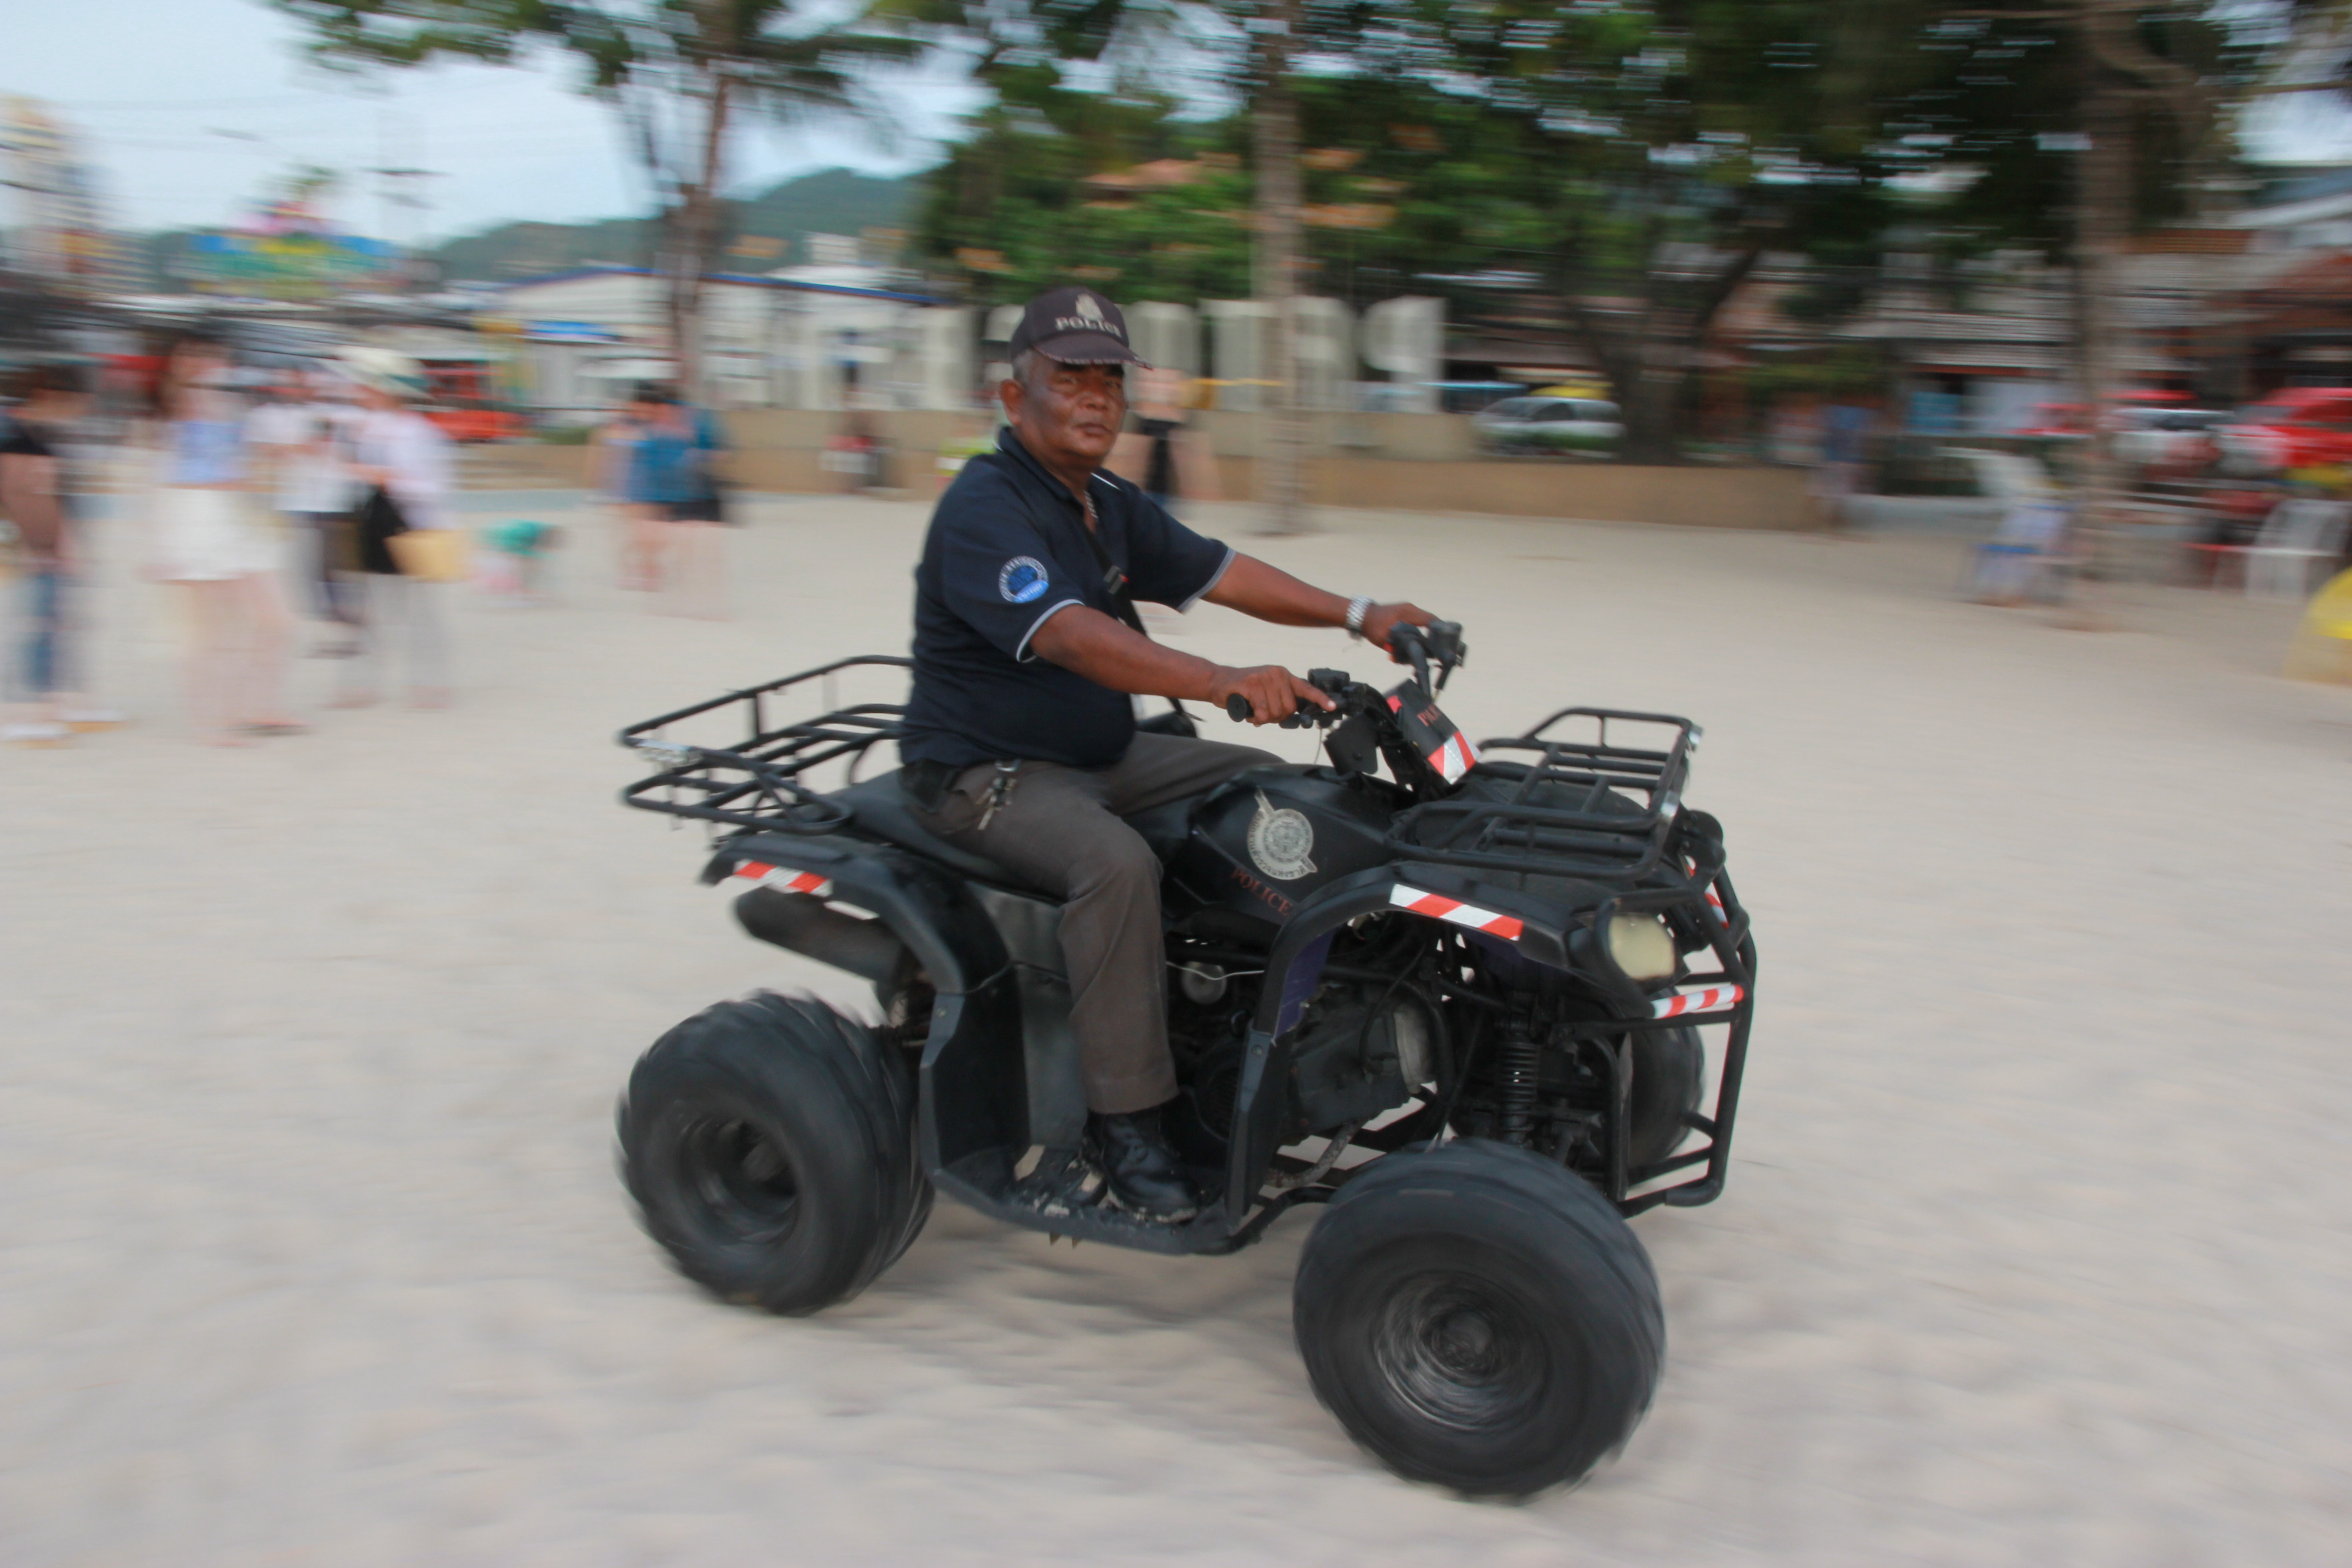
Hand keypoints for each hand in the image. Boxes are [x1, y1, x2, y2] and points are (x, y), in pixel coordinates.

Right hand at [1209, 663, 1336, 724]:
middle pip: (1289, 708)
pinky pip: (1261, 711)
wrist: (1219, 681)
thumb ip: (1280, 698)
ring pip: (1274, 712)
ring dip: (1263, 719)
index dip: (1320, 699)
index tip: (1333, 707)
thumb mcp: (1266, 689)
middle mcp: (1276, 674)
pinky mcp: (1250, 684)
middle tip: (1263, 714)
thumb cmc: (1244, 689)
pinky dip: (1255, 718)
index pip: (1306, 688)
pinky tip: (1248, 713)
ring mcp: (1263, 678)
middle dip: (1276, 717)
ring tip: (1254, 712)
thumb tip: (1293, 715)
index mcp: (1283, 675)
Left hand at [1360, 601, 1439, 660]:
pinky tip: (1420, 644)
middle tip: (1442, 649)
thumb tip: (1414, 657)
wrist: (1360, 616)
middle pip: (1432, 621)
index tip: (1448, 643)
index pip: (1432, 620)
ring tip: (1433, 648)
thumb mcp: (1385, 639)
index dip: (1442, 631)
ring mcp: (1408, 611)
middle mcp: (1411, 610)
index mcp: (1409, 613)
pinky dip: (1421, 632)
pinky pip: (1418, 623)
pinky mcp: (1405, 615)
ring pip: (1426, 622)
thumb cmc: (1372, 626)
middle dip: (1437, 635)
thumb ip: (1400, 648)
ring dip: (1429, 634)